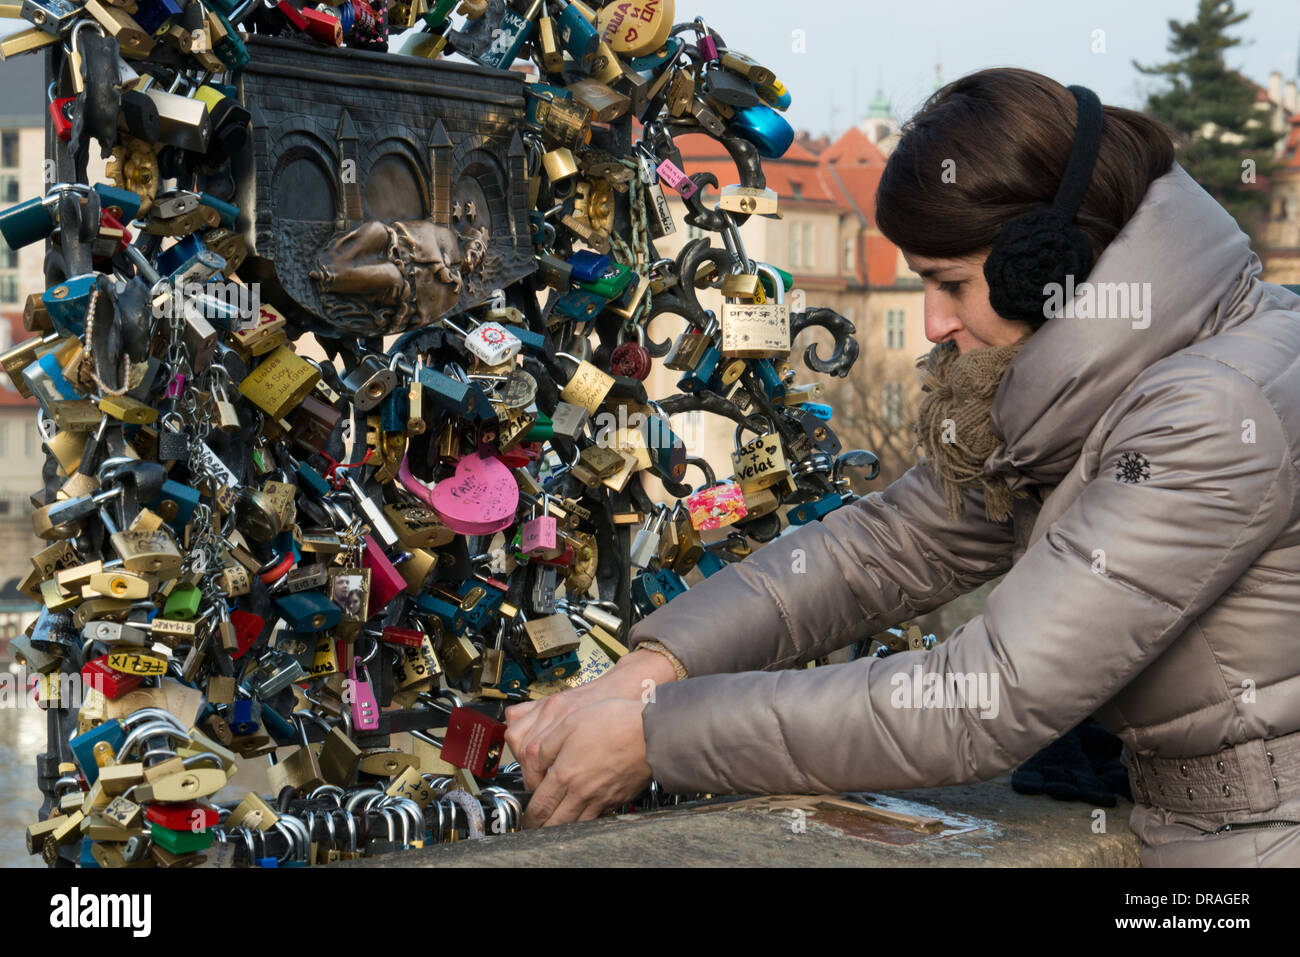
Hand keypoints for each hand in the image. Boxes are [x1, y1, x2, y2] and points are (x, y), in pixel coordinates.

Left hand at [520, 697, 653, 827]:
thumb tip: (533, 763)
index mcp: (565, 774)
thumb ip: (545, 745)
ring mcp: (601, 799)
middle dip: (540, 826)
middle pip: (554, 822)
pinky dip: (584, 821)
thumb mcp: (569, 722)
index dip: (529, 813)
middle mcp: (581, 792)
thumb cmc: (614, 723)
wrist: (651, 733)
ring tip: (553, 826)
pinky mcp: (617, 799)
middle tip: (534, 825)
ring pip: (575, 825)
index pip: (540, 804)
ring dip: (560, 828)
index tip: (526, 813)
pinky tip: (582, 814)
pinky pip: (596, 818)